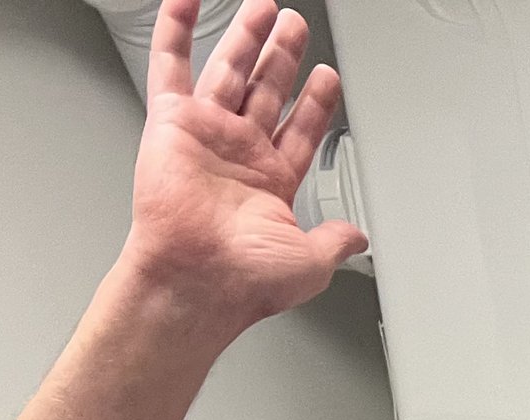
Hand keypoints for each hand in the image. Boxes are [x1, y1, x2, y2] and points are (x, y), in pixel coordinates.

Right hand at [123, 0, 366, 332]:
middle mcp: (240, 154)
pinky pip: (171, 64)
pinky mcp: (172, 122)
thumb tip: (359, 237)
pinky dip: (175, 29)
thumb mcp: (312, 263)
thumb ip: (337, 241)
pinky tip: (186, 0)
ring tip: (266, 8)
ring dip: (247, 37)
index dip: (316, 102)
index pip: (301, 129)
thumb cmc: (244, 280)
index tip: (327, 76)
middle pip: (268, 90)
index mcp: (272, 182)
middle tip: (296, 27)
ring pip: (231, 70)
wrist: (197, 278)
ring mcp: (206, 134)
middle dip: (284, 57)